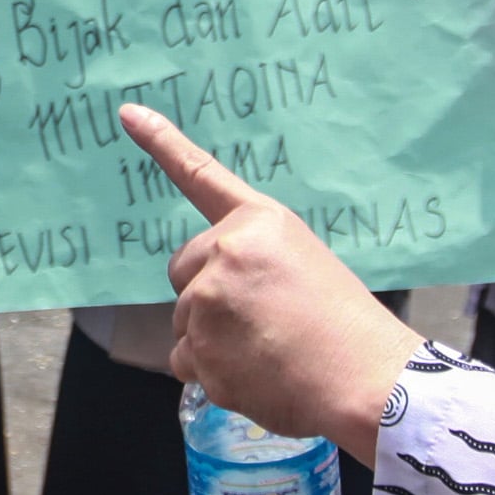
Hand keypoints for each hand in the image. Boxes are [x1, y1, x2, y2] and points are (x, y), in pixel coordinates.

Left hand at [122, 103, 420, 463]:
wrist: (366, 381)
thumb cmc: (346, 327)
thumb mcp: (305, 263)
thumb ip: (252, 260)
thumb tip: (211, 285)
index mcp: (259, 222)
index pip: (201, 175)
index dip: (162, 143)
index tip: (128, 113)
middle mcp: (225, 252)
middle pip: (182, 269)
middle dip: (205, 292)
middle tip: (257, 318)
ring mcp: (207, 302)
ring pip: (184, 319)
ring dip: (212, 337)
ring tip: (267, 350)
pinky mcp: (198, 350)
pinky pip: (184, 359)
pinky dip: (209, 371)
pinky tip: (252, 374)